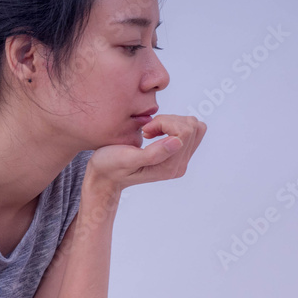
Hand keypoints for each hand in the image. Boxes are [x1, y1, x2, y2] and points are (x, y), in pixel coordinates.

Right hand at [86, 114, 206, 192]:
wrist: (105, 176)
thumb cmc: (110, 167)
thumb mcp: (126, 159)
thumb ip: (153, 153)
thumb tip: (177, 142)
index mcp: (169, 167)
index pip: (185, 132)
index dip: (165, 123)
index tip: (145, 130)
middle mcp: (179, 165)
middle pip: (193, 127)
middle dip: (169, 121)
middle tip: (147, 129)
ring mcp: (179, 161)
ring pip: (193, 127)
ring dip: (171, 122)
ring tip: (150, 131)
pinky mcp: (176, 154)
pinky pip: (188, 131)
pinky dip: (172, 125)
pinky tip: (155, 133)